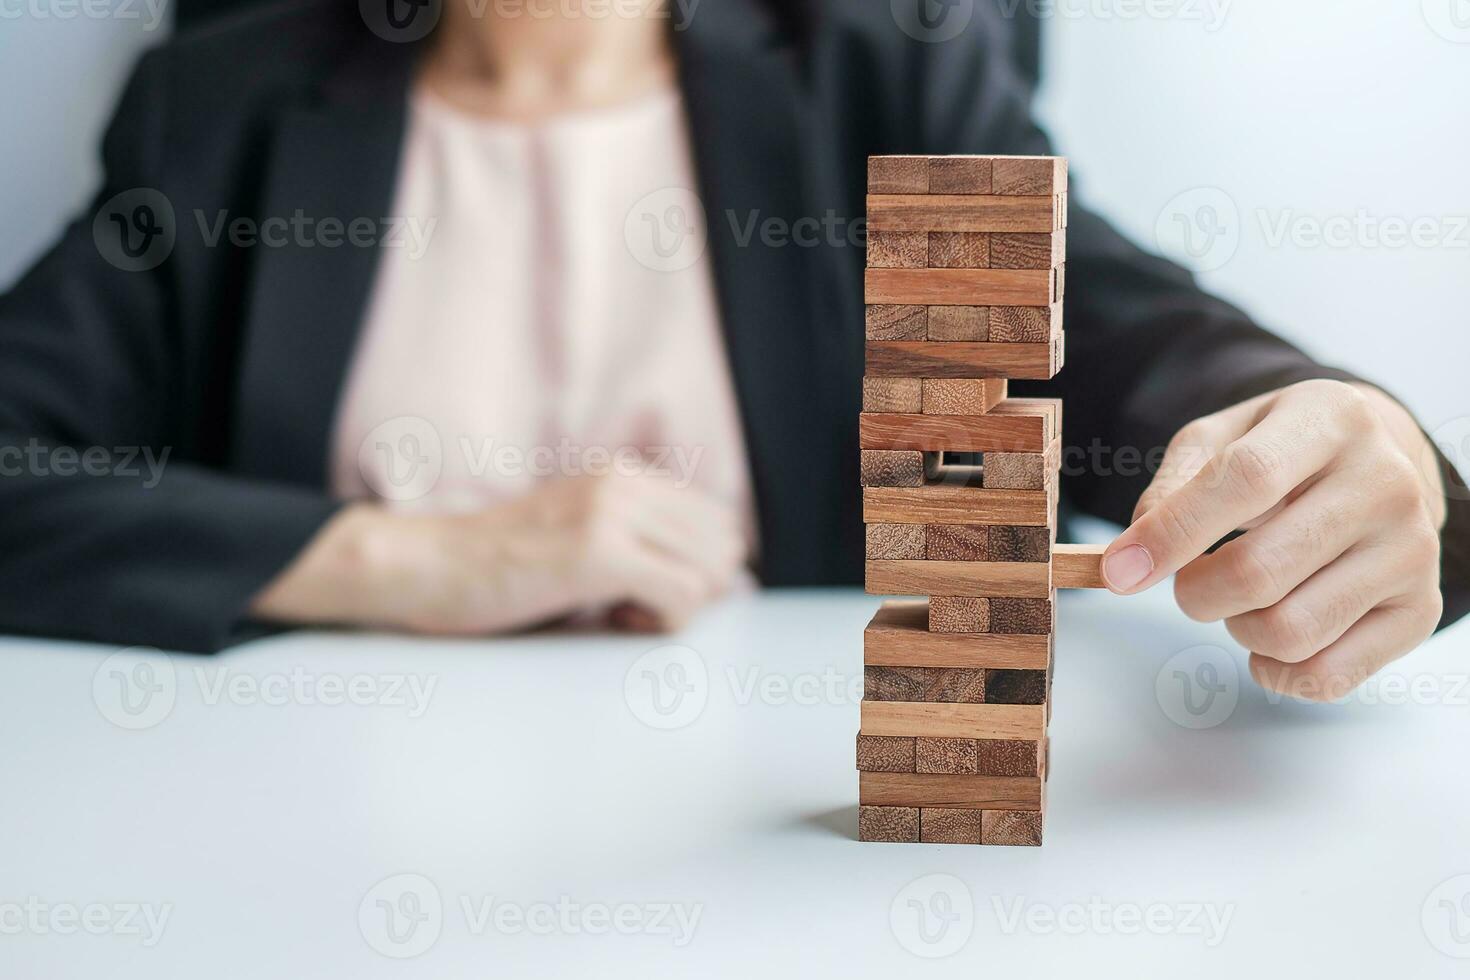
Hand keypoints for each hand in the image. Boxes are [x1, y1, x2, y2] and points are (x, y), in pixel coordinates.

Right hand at [251, 474, 746, 634]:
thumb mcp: (576, 530)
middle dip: (697, 590)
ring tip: (622, 615)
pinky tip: (613, 622)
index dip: (699, 569)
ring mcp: (611, 514)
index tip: (651, 593)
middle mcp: (624, 484)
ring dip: (678, 608)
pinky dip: (661, 623)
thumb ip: (635, 539)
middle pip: (724, 544)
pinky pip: (681, 595)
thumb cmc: (497, 566)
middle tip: (640, 609)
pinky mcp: (597, 554)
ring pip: (710, 571)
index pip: (717, 521)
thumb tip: (714, 579)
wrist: (426, 567)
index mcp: (623, 474)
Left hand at [1102, 380, 1445, 700]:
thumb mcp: (1220, 437)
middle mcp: (1385, 482)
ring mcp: (1411, 549)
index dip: (1172, 533)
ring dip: (1237, 629)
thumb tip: (1133, 555)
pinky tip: (1267, 639)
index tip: (1120, 571)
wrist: (1378, 463)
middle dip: (1195, 592)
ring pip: (1288, 631)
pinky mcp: (1419, 608)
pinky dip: (1275, 670)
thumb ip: (1171, 487)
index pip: (1244, 480)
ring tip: (1243, 597)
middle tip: (1191, 581)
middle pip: (1259, 571)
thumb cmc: (1281, 451)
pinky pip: (1327, 675)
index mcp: (1329, 418)